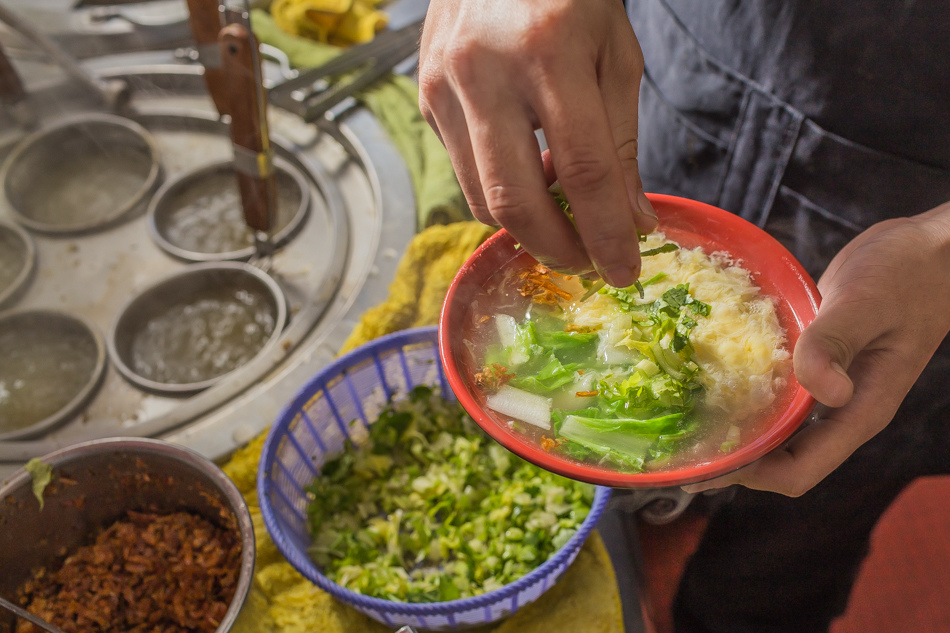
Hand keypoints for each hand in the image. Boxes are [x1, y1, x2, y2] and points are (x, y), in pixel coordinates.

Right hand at [418, 0, 657, 287]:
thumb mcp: (615, 55)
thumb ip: (621, 142)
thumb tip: (631, 223)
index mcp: (548, 50)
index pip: (582, 169)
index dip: (606, 233)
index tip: (625, 273)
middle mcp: (483, 71)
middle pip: (513, 200)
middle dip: (556, 249)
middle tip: (588, 262)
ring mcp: (443, 86)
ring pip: (479, 198)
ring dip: (527, 224)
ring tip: (562, 211)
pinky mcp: (424, 98)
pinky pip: (464, 170)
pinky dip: (500, 187)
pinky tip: (526, 166)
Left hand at [683, 202, 949, 496]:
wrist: (929, 250)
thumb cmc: (905, 273)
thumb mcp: (864, 303)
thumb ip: (835, 344)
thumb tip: (823, 394)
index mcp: (859, 410)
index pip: (798, 471)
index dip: (750, 476)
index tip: (704, 465)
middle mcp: (842, 409)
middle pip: (780, 460)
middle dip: (732, 462)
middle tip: (678, 451)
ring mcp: (831, 388)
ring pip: (777, 429)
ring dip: (735, 432)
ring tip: (685, 424)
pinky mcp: (819, 364)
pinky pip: (778, 394)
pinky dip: (746, 397)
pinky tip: (712, 381)